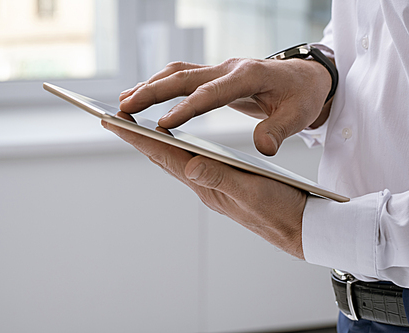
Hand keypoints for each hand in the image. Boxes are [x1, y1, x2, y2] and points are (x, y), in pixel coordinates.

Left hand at [102, 120, 306, 258]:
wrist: (297, 227)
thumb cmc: (279, 210)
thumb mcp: (252, 191)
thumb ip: (221, 178)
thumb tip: (189, 165)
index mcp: (208, 184)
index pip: (165, 156)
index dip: (137, 137)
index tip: (111, 120)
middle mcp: (205, 184)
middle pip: (163, 157)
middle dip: (137, 137)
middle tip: (115, 119)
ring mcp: (213, 185)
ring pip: (175, 160)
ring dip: (154, 143)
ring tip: (137, 128)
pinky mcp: (224, 184)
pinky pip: (192, 163)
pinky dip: (178, 148)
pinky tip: (178, 144)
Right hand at [118, 58, 331, 155]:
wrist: (305, 75)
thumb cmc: (302, 94)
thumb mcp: (299, 114)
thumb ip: (280, 129)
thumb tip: (263, 148)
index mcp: (250, 77)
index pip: (212, 94)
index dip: (187, 109)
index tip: (163, 125)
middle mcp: (230, 69)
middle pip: (185, 78)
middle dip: (153, 93)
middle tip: (123, 109)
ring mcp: (222, 70)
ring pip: (178, 73)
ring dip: (151, 86)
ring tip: (124, 103)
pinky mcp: (217, 76)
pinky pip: (184, 77)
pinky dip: (161, 85)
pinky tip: (146, 96)